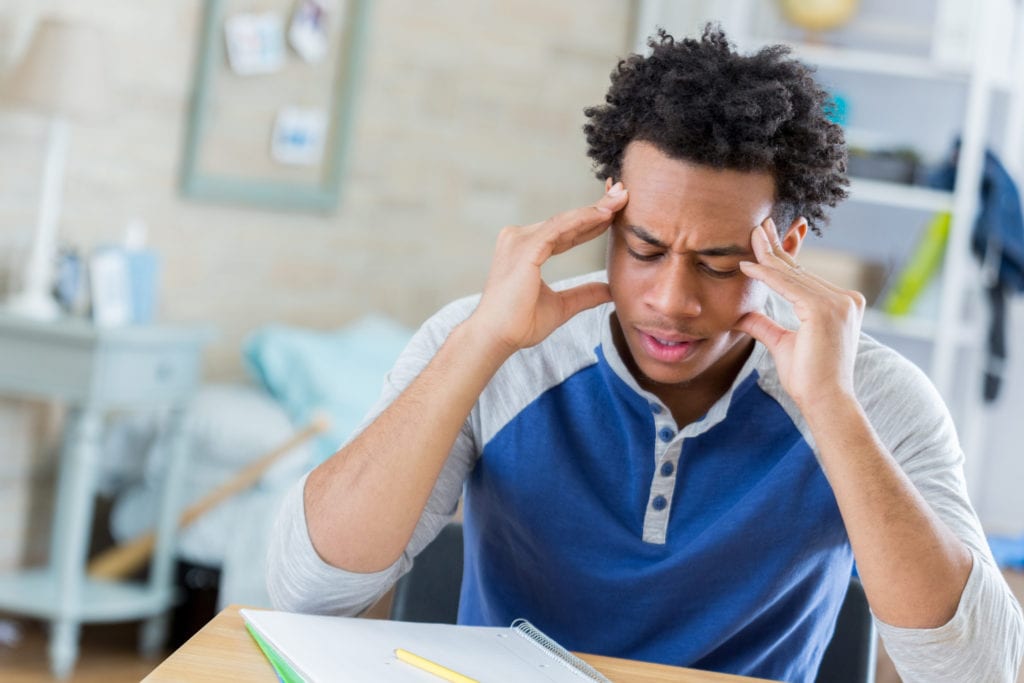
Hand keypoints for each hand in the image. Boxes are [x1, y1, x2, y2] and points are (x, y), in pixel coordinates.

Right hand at [469, 183, 627, 354]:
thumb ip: (584, 295)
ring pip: (565, 220)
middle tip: (622, 194)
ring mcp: (520, 240)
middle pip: (565, 221)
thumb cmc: (520, 324)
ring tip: (620, 198)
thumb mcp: (561, 306)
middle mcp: (519, 239)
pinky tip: (604, 214)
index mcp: (525, 249)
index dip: (590, 222)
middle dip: (596, 208)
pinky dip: (583, 219)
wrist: (497, 337)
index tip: (614, 212)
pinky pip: (560, 228)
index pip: (563, 232)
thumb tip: (609, 291)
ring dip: (595, 209)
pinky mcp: (525, 247)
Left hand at [734, 219, 865, 407]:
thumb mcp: (782, 344)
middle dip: (775, 246)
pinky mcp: (826, 309)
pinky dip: (766, 275)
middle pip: (800, 270)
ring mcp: (839, 303)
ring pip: (793, 275)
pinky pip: (788, 286)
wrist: (825, 401)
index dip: (782, 257)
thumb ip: (765, 326)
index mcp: (841, 305)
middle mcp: (845, 299)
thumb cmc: (808, 379)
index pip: (804, 276)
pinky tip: (747, 265)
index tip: (765, 238)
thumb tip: (742, 316)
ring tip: (748, 235)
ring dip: (767, 255)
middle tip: (757, 224)